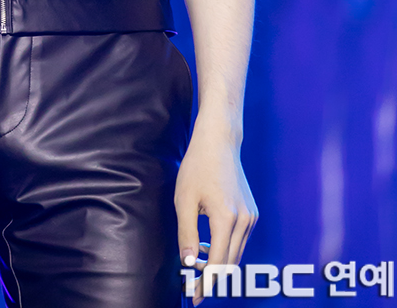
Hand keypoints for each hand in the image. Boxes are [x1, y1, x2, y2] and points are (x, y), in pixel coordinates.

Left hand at [175, 122, 257, 303]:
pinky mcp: (251, 212)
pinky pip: (239, 240)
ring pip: (236, 253)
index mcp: (226, 219)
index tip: (195, 296)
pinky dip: (225, 248)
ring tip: (196, 264)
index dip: (206, 283)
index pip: (217, 263)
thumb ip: (186, 234)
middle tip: (194, 288)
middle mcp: (244, 221)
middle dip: (212, 278)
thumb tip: (188, 263)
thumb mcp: (184, 200)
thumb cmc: (198, 166)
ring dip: (218, 262)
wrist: (219, 142)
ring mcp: (251, 217)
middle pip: (230, 263)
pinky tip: (207, 246)